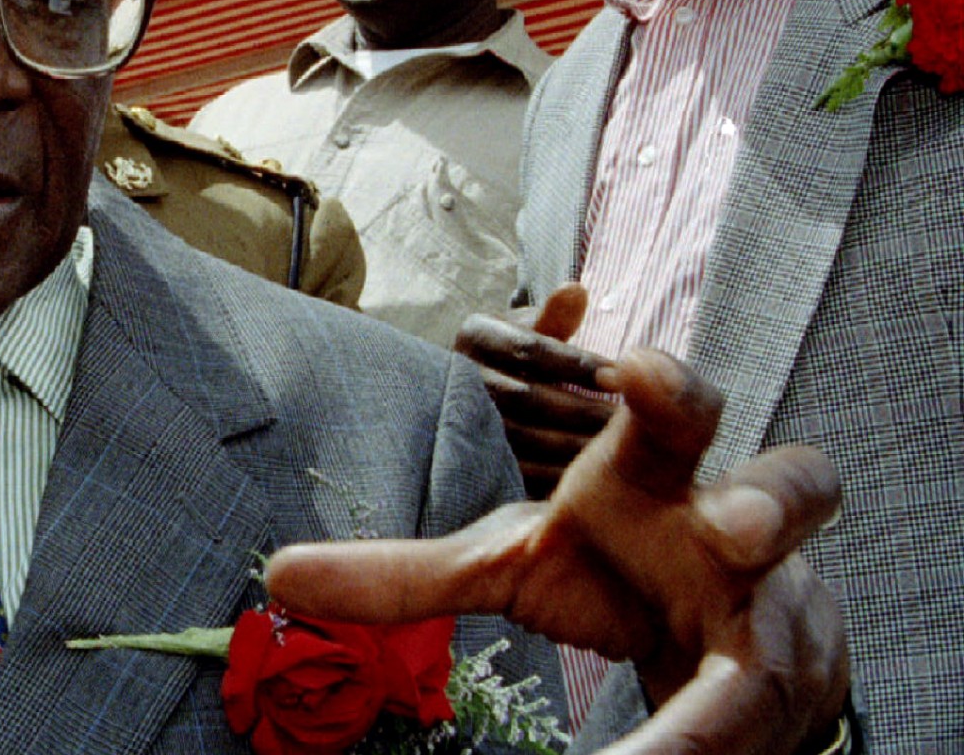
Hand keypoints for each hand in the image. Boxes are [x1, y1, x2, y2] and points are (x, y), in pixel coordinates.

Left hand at [265, 348, 847, 754]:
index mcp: (658, 476)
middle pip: (791, 487)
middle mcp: (734, 529)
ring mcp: (779, 606)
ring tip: (743, 691)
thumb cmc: (615, 567)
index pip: (675, 412)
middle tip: (738, 525)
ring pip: (807, 618)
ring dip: (779, 651)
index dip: (665, 384)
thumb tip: (276, 573)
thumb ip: (408, 571)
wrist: (720, 634)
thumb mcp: (510, 561)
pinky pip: (754, 717)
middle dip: (772, 500)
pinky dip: (704, 749)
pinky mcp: (785, 682)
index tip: (635, 365)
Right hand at [456, 283, 614, 496]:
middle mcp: (462, 376)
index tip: (622, 377)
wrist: (481, 397)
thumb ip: (556, 316)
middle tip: (633, 420)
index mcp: (477, 335)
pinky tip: (594, 477)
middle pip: (530, 396)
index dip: (579, 365)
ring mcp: (464, 420)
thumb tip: (576, 290)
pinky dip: (558, 475)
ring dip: (577, 444)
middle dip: (584, 409)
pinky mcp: (476, 459)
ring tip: (621, 448)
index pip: (532, 350)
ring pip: (525, 435)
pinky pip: (518, 470)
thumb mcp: (532, 328)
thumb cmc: (521, 357)